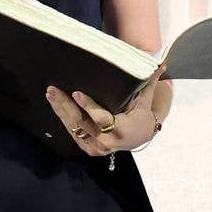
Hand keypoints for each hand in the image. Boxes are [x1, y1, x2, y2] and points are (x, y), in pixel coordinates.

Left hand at [45, 66, 164, 157]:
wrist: (139, 138)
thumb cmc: (140, 115)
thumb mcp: (145, 101)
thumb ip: (148, 83)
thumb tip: (161, 63)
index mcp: (121, 129)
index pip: (102, 118)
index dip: (88, 106)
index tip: (76, 93)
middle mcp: (107, 142)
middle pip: (82, 123)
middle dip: (65, 105)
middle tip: (53, 90)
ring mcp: (96, 147)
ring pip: (74, 128)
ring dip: (60, 110)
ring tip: (50, 93)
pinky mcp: (88, 149)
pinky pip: (73, 133)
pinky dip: (63, 118)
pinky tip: (55, 105)